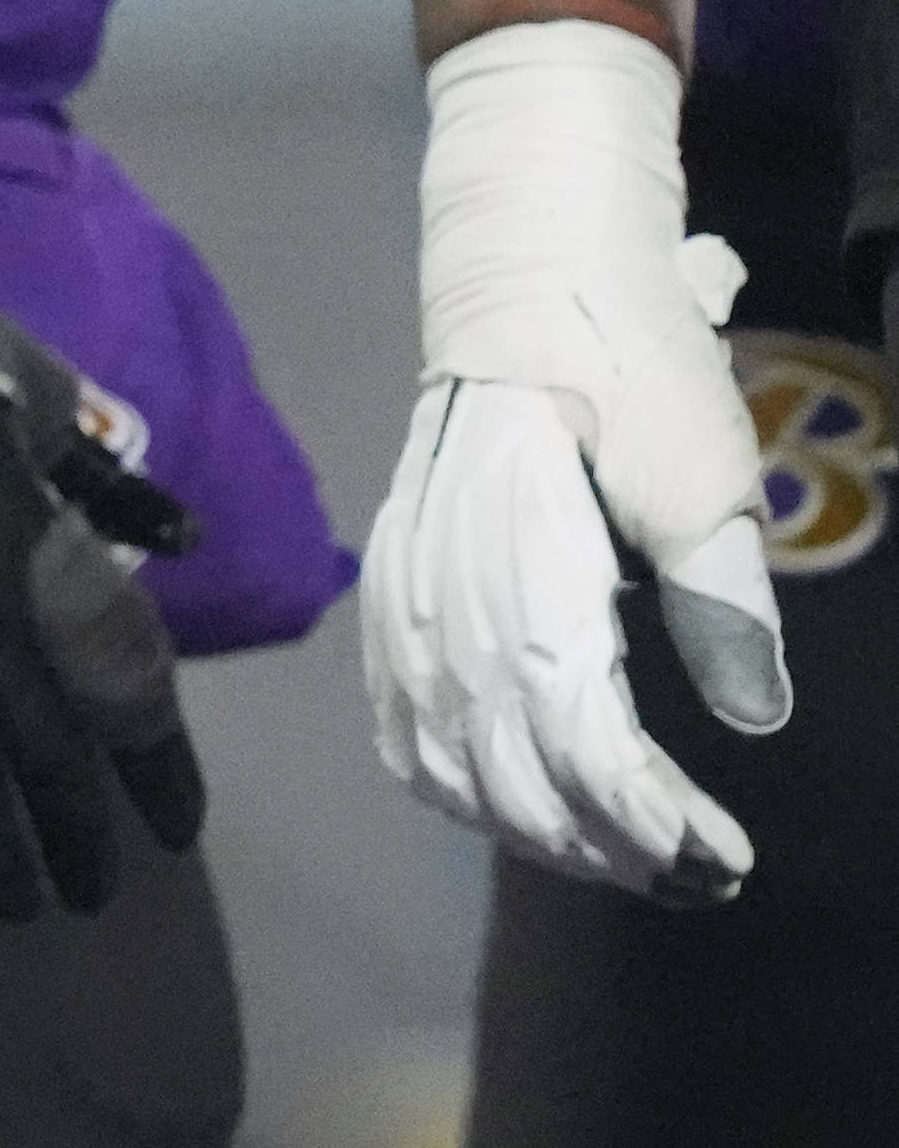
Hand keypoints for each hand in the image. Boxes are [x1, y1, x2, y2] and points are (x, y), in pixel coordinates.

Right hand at [0, 269, 207, 922]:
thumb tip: (177, 531)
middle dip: (74, 837)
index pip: (125, 695)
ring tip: (9, 902)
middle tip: (88, 890)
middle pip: (41, 764)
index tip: (173, 827)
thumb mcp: (32, 386)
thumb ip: (98, 479)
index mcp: (37, 559)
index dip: (158, 773)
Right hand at [372, 16, 789, 899]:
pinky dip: (453, 786)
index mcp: (518, 561)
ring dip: (534, 828)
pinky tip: (509, 809)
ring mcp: (405, 593)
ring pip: (447, 758)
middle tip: (693, 876)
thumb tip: (750, 714)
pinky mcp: (396, 589)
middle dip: (599, 842)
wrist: (526, 272)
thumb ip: (721, 596)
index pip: (571, 728)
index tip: (720, 854)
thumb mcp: (700, 467)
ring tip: (620, 856)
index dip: (642, 812)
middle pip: (502, 765)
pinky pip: (400, 722)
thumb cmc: (627, 359)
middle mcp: (442, 592)